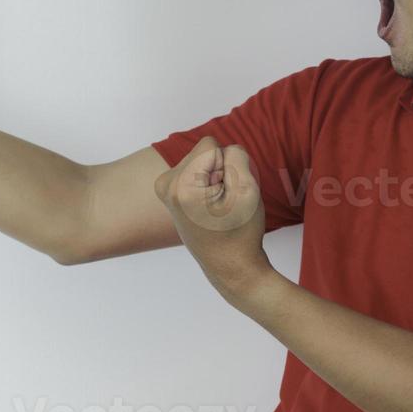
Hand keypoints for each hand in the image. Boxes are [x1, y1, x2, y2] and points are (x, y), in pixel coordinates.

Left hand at [154, 136, 271, 303]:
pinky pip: (196, 170)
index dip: (228, 166)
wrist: (230, 266)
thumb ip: (236, 155)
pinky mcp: (169, 192)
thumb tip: (222, 148)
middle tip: (224, 203)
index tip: (227, 194)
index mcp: (181, 185)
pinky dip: (207, 184)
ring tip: (217, 207)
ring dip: (215, 178)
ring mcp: (165, 189)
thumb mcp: (248, 189)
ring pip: (201, 160)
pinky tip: (209, 207)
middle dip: (220, 171)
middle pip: (204, 151)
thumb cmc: (240, 233)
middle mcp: (165, 185)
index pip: (211, 145)